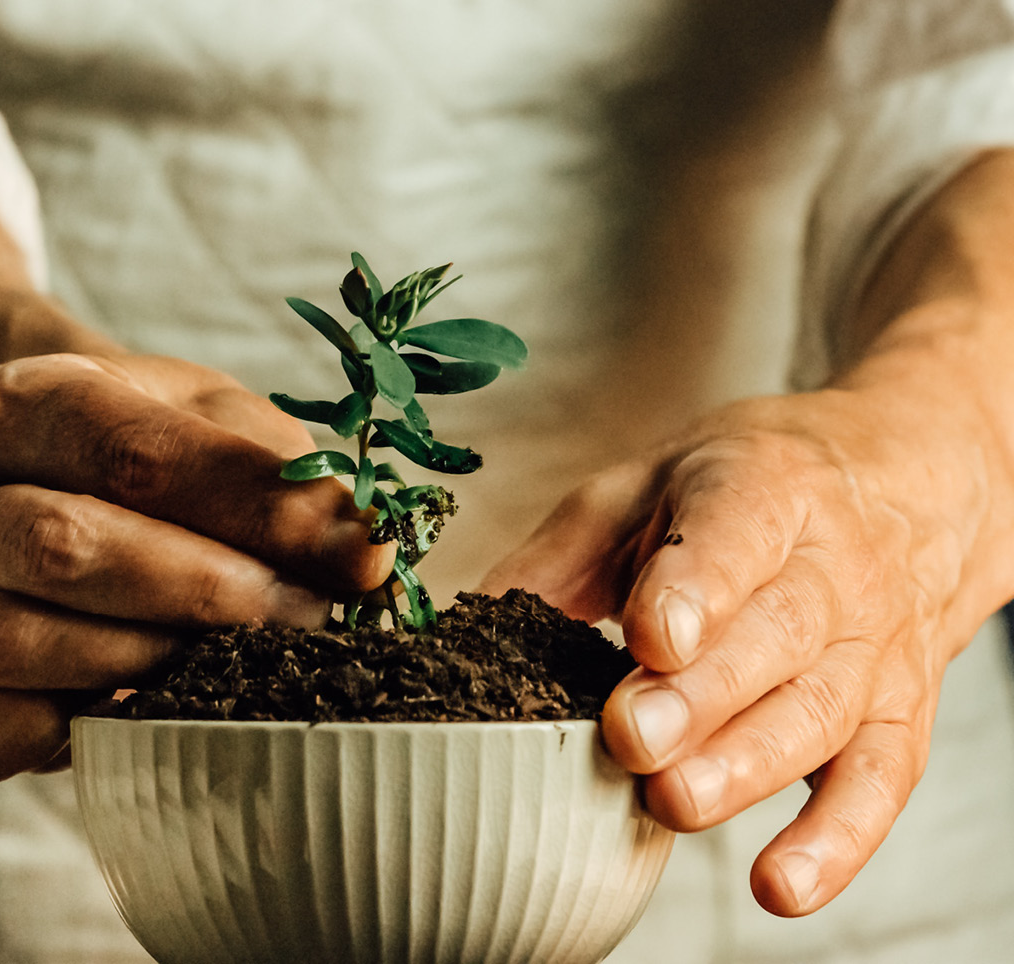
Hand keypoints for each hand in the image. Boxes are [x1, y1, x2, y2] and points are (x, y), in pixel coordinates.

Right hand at [0, 352, 391, 788]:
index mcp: (27, 403)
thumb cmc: (163, 447)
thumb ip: (287, 481)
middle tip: (304, 614)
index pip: (133, 453)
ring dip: (147, 664)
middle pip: (65, 547)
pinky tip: (128, 722)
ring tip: (238, 663)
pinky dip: (47, 740)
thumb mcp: (226, 424)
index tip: (355, 554)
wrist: (68, 472)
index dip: (252, 510)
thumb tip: (366, 553)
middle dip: (204, 592)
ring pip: (20, 642)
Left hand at [482, 389, 995, 916]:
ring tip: (675, 802)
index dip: (697, 589)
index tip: (650, 638)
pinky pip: (881, 781)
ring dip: (747, 766)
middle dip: (702, 695)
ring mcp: (873, 644)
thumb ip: (561, 555)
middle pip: (778, 634)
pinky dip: (837, 840)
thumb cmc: (750, 488)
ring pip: (820, 711)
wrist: (903, 482)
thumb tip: (464, 627)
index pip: (739, 533)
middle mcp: (834, 566)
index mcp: (764, 489)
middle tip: (631, 737)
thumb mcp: (646, 488)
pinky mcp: (899, 712)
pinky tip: (780, 885)